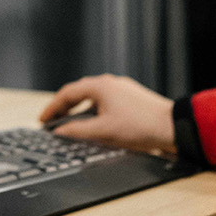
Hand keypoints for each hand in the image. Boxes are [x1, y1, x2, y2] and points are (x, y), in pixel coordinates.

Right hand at [39, 74, 175, 155]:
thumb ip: (78, 131)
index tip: (43, 120)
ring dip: (79, 110)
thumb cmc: (140, 126)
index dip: (52, 108)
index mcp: (100, 86)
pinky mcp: (131, 98)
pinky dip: (94, 111)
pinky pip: (105, 102)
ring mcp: (121, 89)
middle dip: (64, 107)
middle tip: (53, 121)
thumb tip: (60, 131)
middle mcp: (109, 83)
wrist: (172, 126)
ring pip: (93, 98)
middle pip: (79, 93)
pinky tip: (95, 124)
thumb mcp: (103, 131)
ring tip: (71, 124)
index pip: (67, 93)